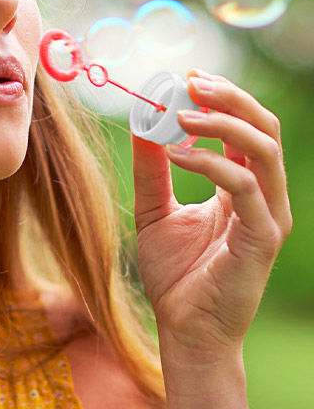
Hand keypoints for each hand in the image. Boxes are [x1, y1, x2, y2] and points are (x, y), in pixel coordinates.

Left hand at [131, 70, 291, 364]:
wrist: (185, 329)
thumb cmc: (176, 273)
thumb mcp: (154, 210)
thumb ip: (152, 170)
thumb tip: (141, 123)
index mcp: (243, 187)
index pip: (246, 128)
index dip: (222, 99)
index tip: (186, 79)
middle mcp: (263, 197)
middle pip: (265, 128)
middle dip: (231, 98)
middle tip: (191, 82)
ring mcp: (268, 217)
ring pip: (263, 150)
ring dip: (222, 123)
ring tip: (180, 115)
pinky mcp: (262, 238)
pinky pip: (243, 187)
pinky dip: (211, 163)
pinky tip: (177, 154)